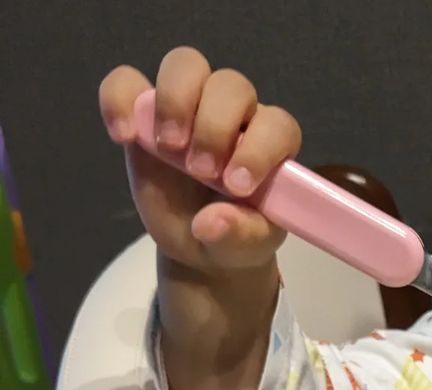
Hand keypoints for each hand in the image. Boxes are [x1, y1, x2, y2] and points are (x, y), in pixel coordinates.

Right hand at [98, 47, 301, 276]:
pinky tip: (124, 137)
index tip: (236, 186)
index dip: (258, 148)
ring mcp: (190, 107)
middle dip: (214, 125)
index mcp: (271, 145)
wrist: (199, 242)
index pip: (276, 125)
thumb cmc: (234, 237)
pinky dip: (119, 99)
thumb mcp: (246, 247)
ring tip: (169, 148)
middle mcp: (236, 116)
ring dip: (175, 101)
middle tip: (200, 171)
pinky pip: (127, 81)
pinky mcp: (146, 112)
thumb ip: (240, 234)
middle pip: (230, 85)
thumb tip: (211, 223)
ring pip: (186, 65)